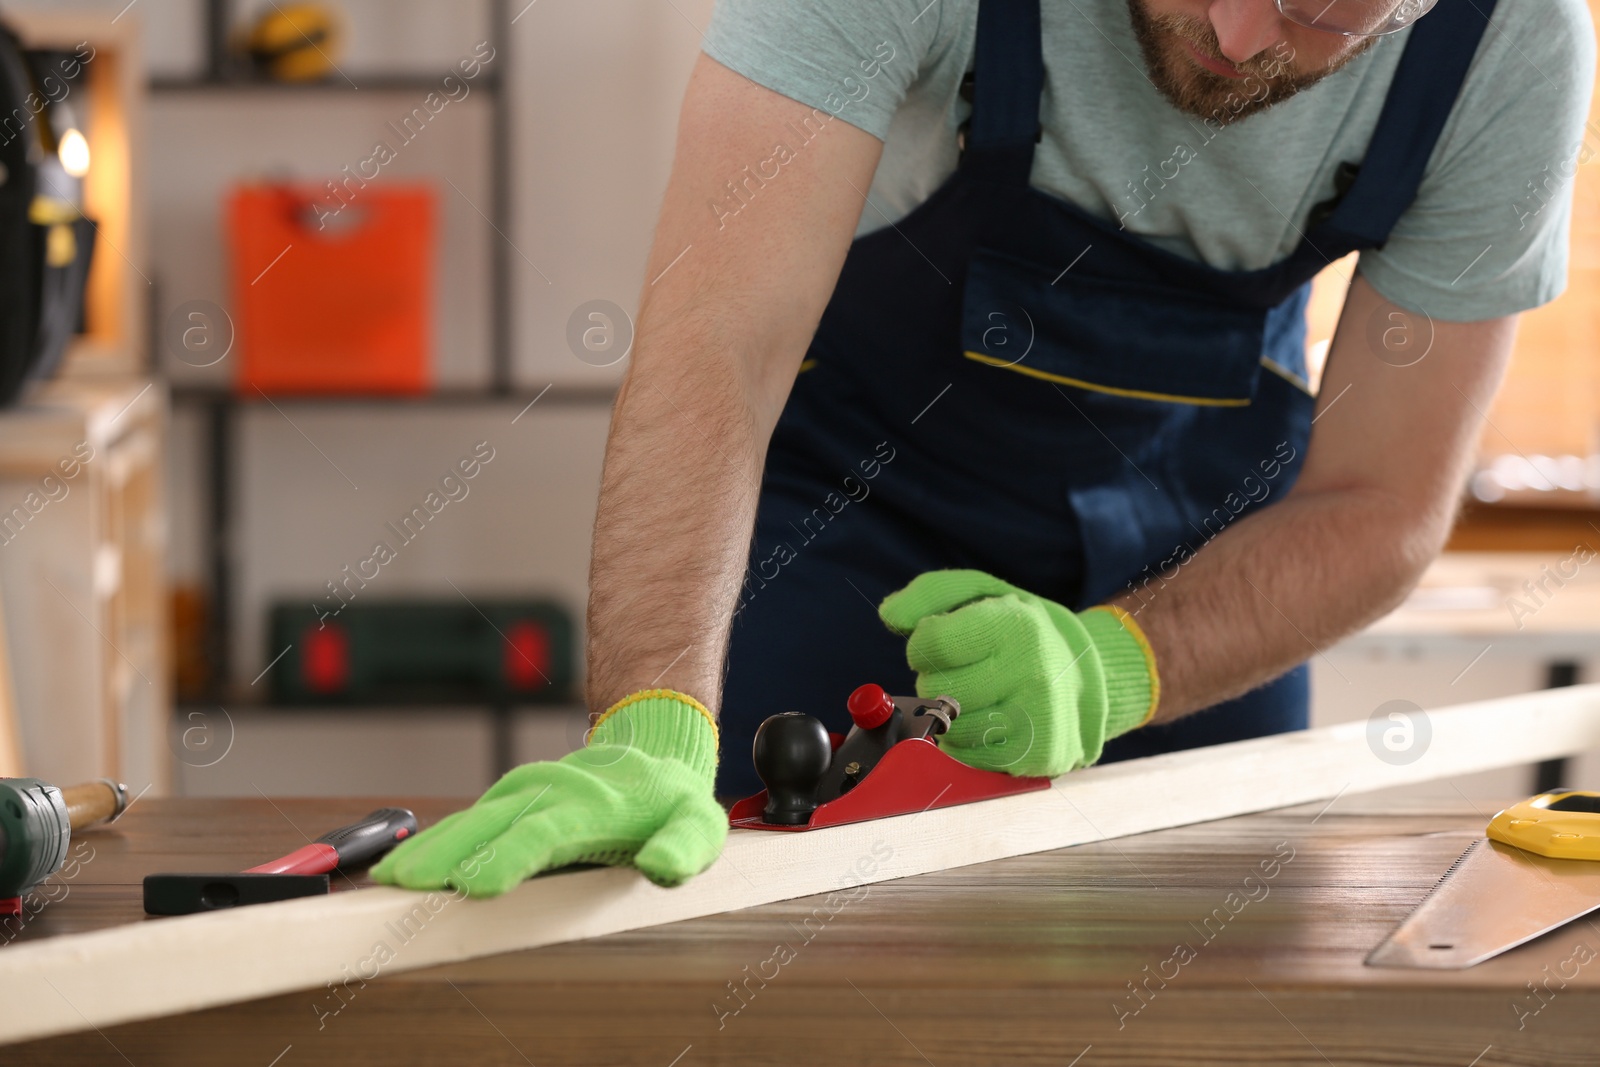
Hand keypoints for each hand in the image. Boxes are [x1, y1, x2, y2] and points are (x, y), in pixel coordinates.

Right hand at [370, 692, 725, 896]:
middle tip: (409, 885)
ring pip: (471, 821)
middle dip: (449, 855)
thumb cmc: (674, 803)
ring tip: (390, 880)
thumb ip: (683, 848)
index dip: (508, 857)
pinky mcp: (508, 802)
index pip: (545, 833)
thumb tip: (664, 868)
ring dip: (429, 850)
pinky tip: (400, 868)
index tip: (475, 884)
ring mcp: (524, 794)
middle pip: (492, 825)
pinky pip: (466, 822)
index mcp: (594, 804)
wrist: (654, 753)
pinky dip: (433, 843)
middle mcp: (551, 793)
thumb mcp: (699, 826)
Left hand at [878, 570, 1157, 776]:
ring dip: (951, 715)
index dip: (922, 645)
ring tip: (979, 694)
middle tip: (964, 670)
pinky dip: (968, 741)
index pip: (932, 644)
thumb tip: (889, 615)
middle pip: (937, 691)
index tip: (938, 642)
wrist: (1082, 671)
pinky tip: (990, 718)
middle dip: (937, 680)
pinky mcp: (1038, 756)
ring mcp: (1037, 718)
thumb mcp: (980, 592)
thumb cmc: (1018, 630)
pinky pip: (970, 757)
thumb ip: (929, 594)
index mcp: (1016, 625)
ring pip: (950, 730)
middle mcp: (1032, 672)